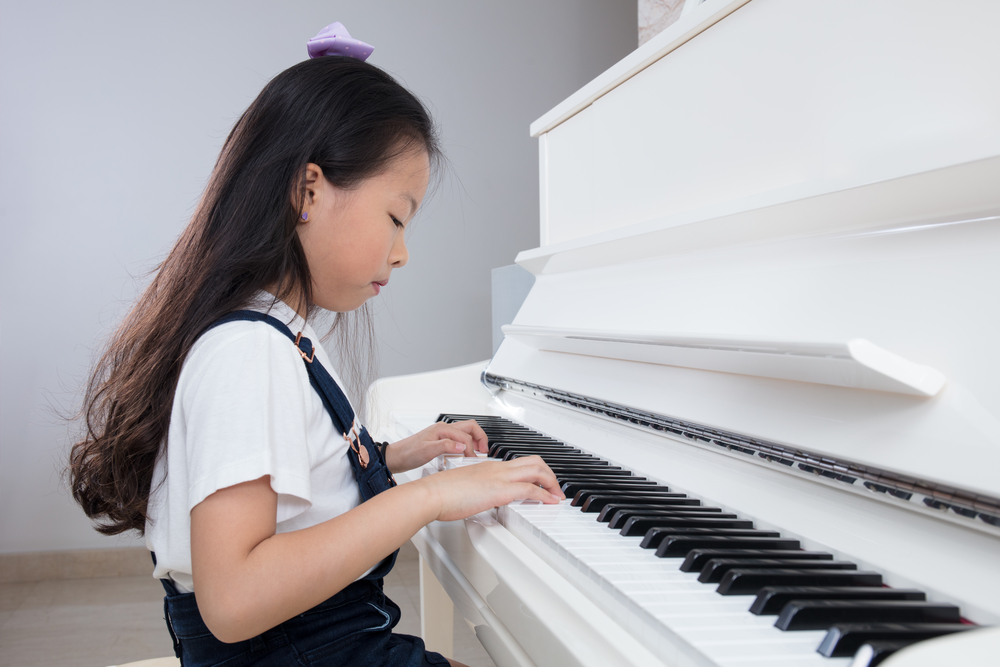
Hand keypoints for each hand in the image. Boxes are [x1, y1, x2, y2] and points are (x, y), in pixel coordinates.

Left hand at [384, 419, 488, 472]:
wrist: (395, 457)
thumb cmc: (408, 453)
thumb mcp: (427, 450)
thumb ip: (446, 447)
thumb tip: (462, 446)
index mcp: (442, 429)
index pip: (465, 436)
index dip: (472, 448)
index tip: (473, 459)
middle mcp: (443, 429)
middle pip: (469, 427)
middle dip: (480, 437)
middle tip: (484, 450)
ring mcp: (442, 435)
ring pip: (465, 432)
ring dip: (474, 440)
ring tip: (478, 452)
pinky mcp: (440, 442)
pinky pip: (458, 439)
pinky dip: (466, 445)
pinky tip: (465, 454)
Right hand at [419, 455, 564, 521]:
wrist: (430, 493)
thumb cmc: (440, 493)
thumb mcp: (463, 488)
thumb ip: (475, 491)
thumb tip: (479, 500)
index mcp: (488, 466)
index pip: (519, 463)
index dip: (535, 471)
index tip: (541, 482)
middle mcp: (496, 468)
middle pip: (534, 461)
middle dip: (549, 474)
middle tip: (554, 488)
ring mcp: (499, 477)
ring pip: (537, 470)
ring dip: (551, 483)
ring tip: (556, 495)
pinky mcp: (499, 490)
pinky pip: (530, 489)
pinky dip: (544, 495)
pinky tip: (549, 502)